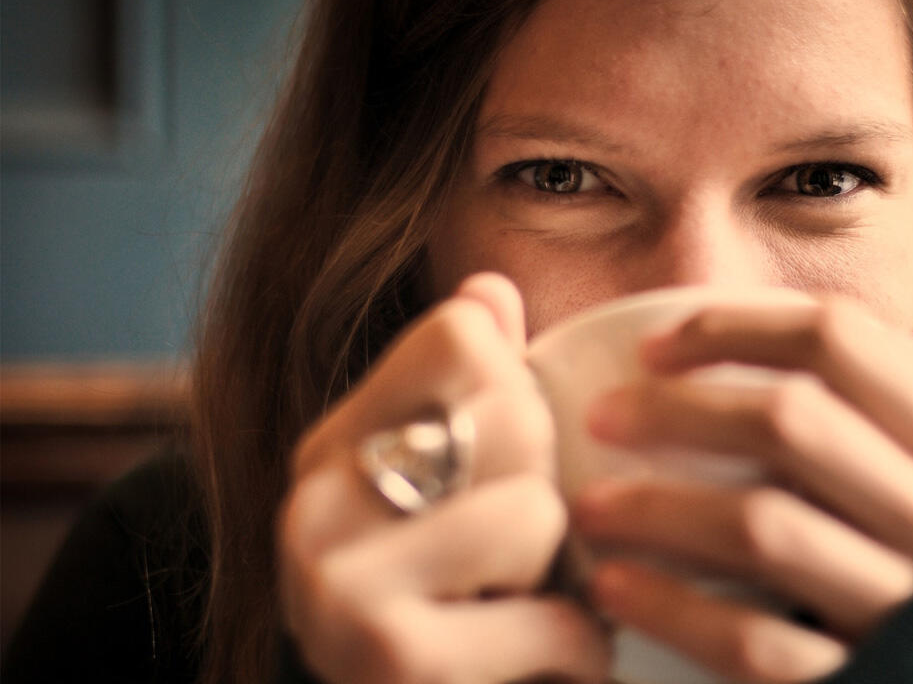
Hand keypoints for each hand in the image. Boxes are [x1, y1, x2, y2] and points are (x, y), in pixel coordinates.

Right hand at [278, 273, 610, 683]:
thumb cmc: (440, 608)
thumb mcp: (445, 491)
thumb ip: (470, 391)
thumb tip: (492, 286)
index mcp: (331, 443)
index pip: (462, 334)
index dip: (521, 393)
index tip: (508, 466)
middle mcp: (315, 500)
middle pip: (513, 413)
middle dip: (547, 489)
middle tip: (521, 554)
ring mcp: (340, 583)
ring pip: (534, 511)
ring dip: (561, 575)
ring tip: (520, 606)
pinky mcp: (392, 662)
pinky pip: (553, 618)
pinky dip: (578, 649)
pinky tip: (545, 661)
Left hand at [575, 298, 912, 682]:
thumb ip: (891, 394)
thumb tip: (827, 326)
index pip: (839, 339)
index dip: (734, 327)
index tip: (650, 348)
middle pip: (791, 423)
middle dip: (674, 410)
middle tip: (600, 417)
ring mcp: (905, 603)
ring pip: (764, 528)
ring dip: (656, 508)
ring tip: (588, 508)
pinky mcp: (857, 678)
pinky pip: (754, 641)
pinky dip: (672, 609)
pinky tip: (613, 586)